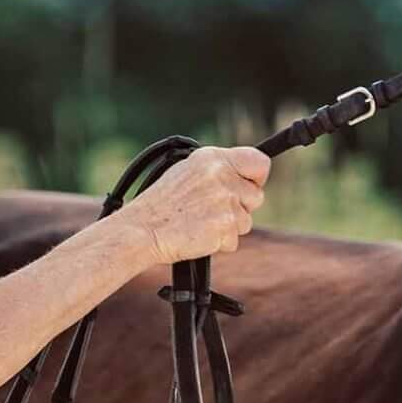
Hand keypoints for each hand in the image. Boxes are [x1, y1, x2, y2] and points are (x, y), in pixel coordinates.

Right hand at [120, 145, 269, 264]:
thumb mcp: (186, 172)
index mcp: (212, 158)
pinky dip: (219, 243)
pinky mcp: (225, 227)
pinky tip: (199, 235)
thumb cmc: (160, 204)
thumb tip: (244, 178)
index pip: (259, 161)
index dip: (258, 177)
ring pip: (246, 221)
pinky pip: (234, 241)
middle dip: (241, 207)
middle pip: (256, 196)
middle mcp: (222, 176)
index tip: (250, 185)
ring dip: (228, 227)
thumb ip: (217, 171)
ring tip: (201, 223)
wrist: (142, 229)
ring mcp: (225, 202)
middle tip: (214, 211)